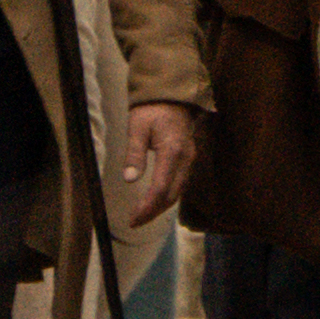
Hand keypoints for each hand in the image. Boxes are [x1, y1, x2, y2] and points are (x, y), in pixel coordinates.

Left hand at [118, 102, 195, 229]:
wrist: (173, 96)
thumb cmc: (151, 110)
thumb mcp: (137, 128)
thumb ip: (134, 154)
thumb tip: (129, 179)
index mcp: (172, 151)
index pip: (161, 187)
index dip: (147, 206)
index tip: (133, 218)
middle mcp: (186, 159)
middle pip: (172, 194)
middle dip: (153, 211)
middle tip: (134, 222)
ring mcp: (190, 160)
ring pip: (178, 192)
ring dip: (160, 207)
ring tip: (142, 216)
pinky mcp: (188, 160)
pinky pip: (180, 184)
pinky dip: (167, 197)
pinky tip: (155, 202)